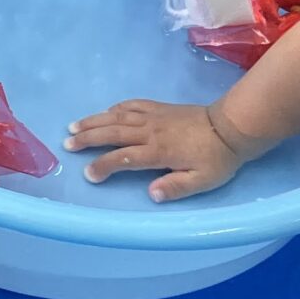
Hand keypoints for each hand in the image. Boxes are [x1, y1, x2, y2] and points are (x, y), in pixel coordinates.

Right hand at [65, 99, 245, 198]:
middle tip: (67, 143)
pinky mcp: (160, 108)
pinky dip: (116, 108)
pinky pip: (133, 104)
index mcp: (159, 151)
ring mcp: (154, 116)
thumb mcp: (202, 181)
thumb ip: (176, 188)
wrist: (231, 126)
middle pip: (113, 132)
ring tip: (74, 125)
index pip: (124, 158)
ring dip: (95, 120)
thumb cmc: (217, 158)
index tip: (89, 174)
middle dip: (88, 138)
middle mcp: (151, 131)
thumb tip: (151, 194)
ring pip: (118, 116)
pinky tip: (106, 112)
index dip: (104, 166)